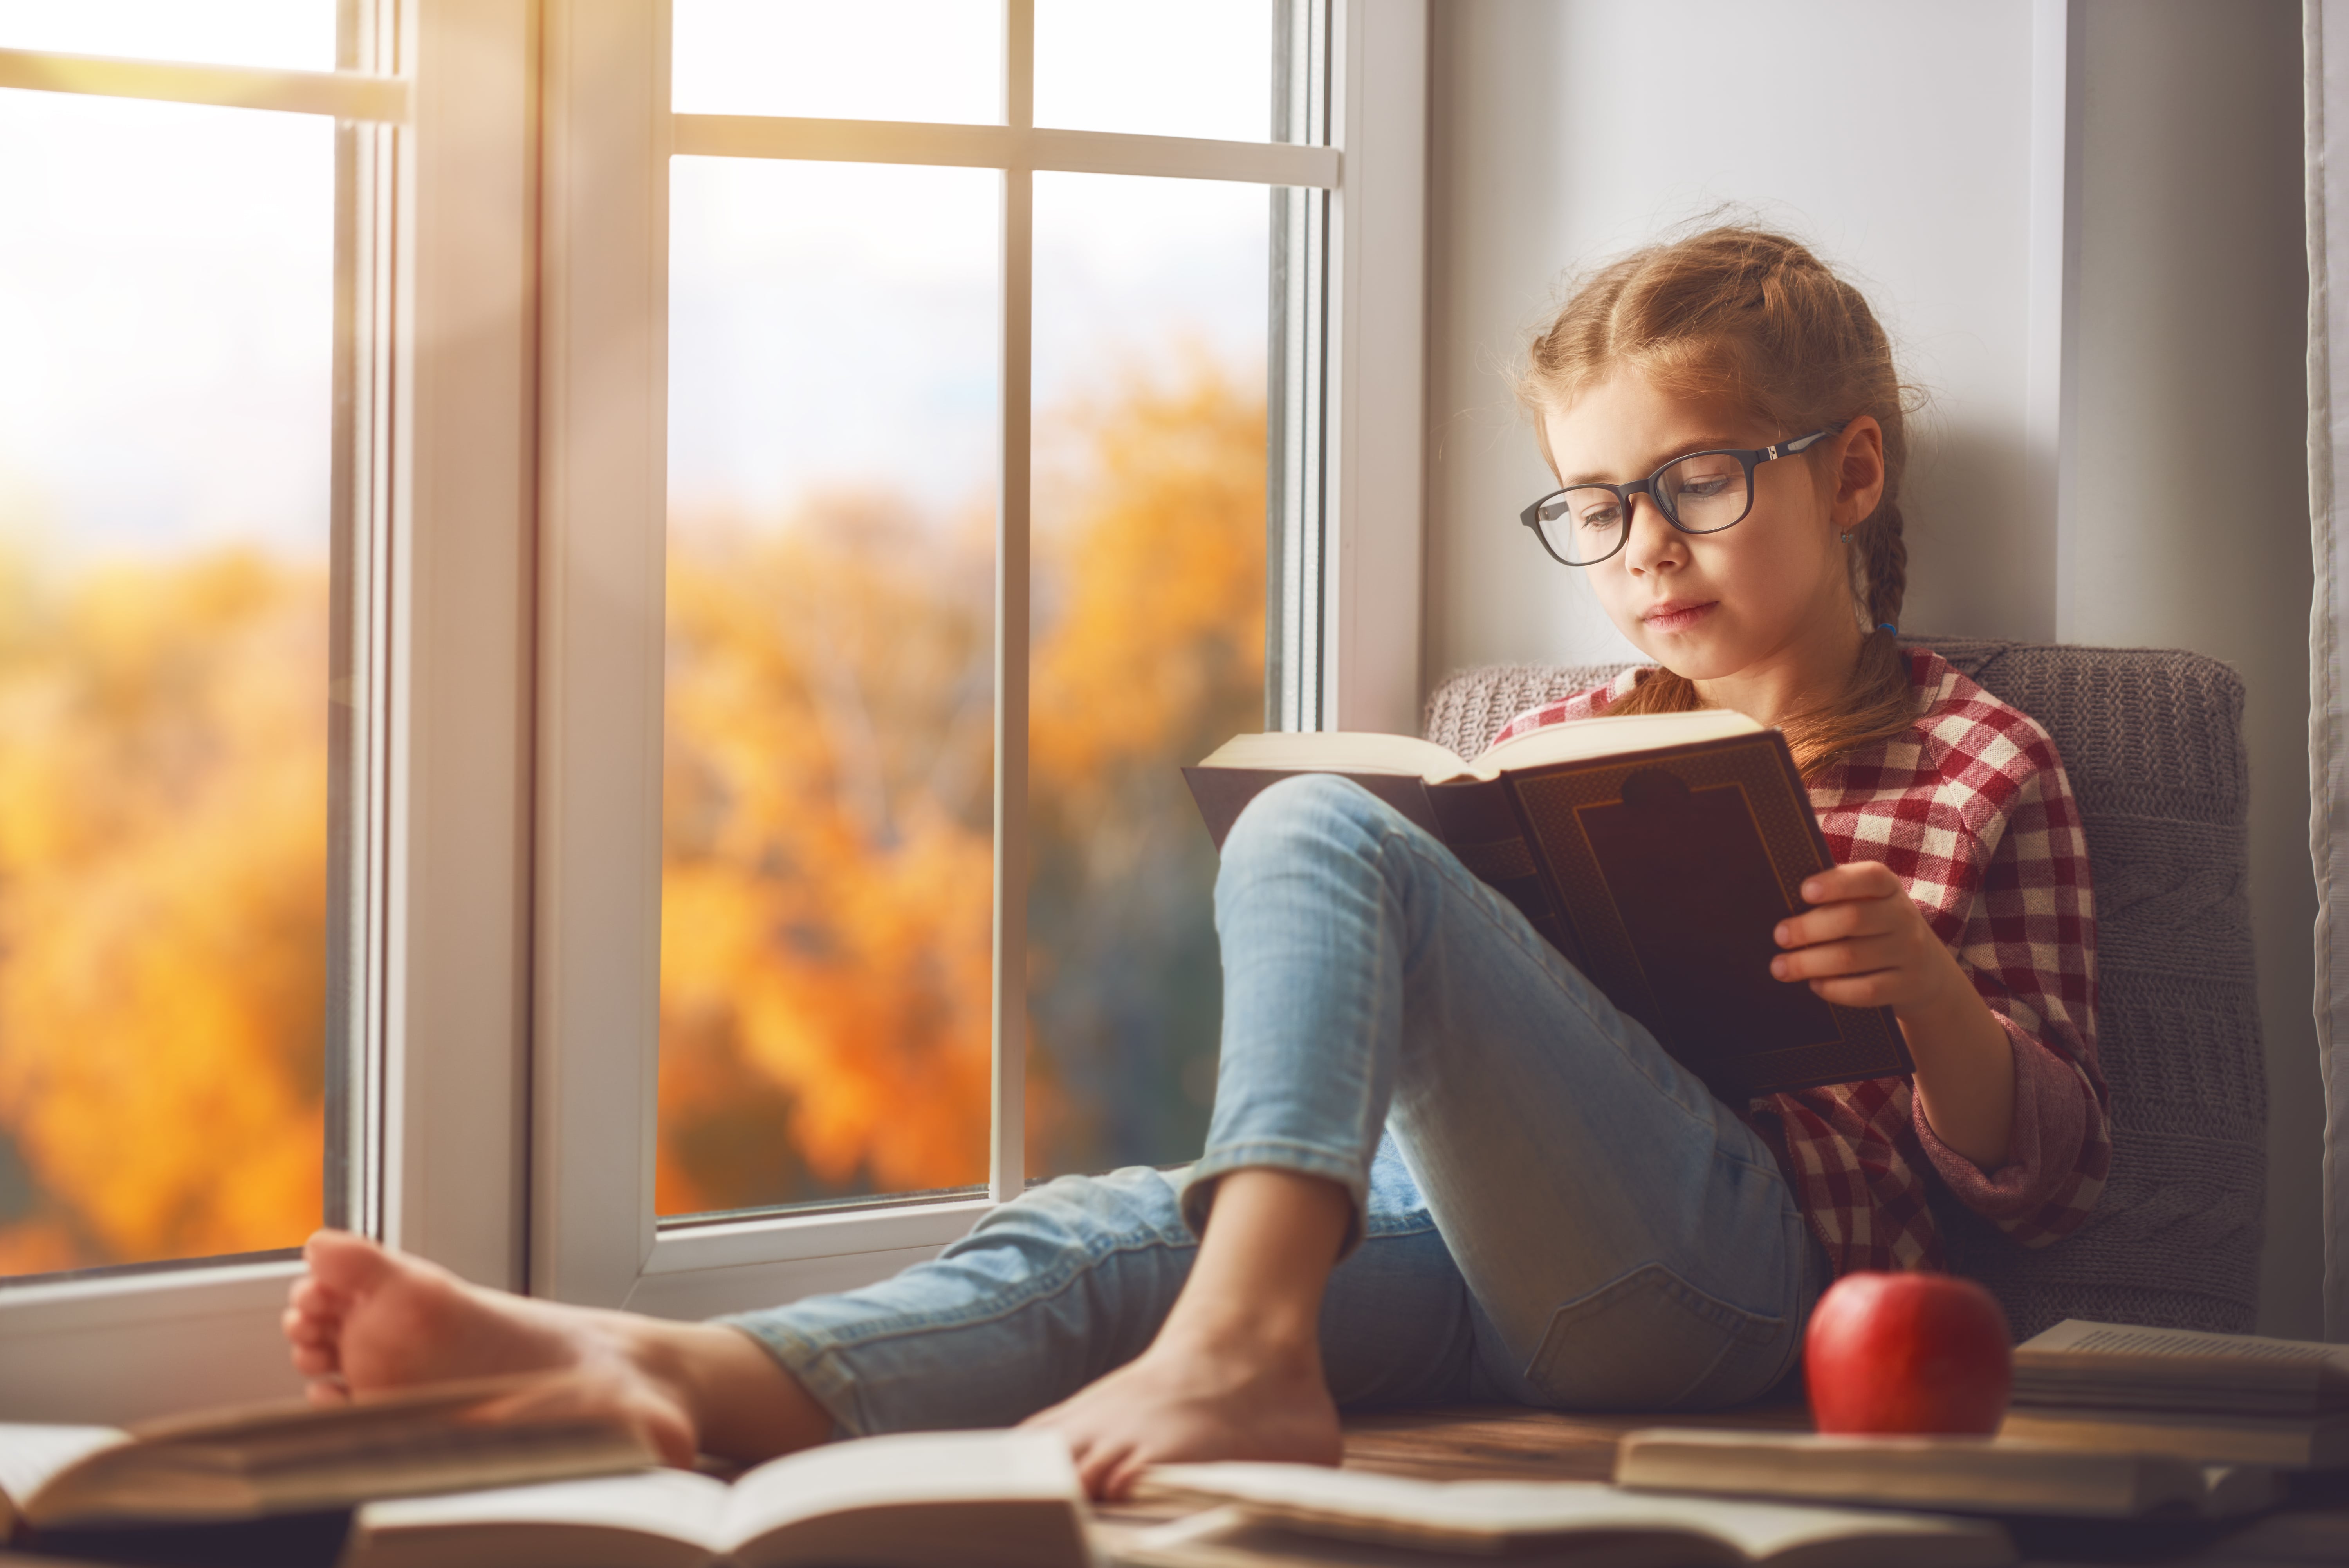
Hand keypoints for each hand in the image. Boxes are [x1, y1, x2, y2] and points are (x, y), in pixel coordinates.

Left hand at [1769, 860, 1961, 1020]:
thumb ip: (1836, 895)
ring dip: (1809, 963)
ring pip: (1852, 957)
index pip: (1870, 877)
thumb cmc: (1876, 927)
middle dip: (1808, 928)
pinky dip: (1834, 989)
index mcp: (1889, 888)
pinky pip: (1866, 990)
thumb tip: (1783, 900)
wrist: (1927, 969)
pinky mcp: (1907, 985)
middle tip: (1779, 936)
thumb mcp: (1868, 903)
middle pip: (1852, 919)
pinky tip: (1814, 985)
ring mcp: (1909, 952)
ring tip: (1780, 967)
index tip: (1803, 891)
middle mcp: (1904, 917)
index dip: (1836, 882)